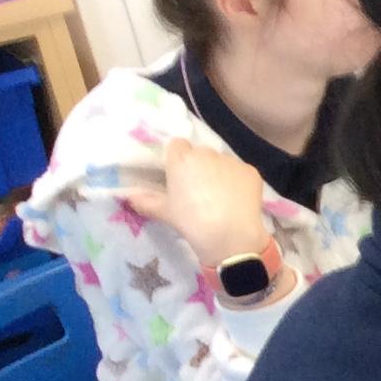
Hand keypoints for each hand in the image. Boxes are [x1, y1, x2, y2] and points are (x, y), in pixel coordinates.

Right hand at [120, 139, 270, 269]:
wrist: (230, 234)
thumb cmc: (191, 221)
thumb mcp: (164, 212)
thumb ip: (145, 201)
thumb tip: (129, 197)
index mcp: (182, 158)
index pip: (177, 145)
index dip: (177, 158)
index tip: (178, 174)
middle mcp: (207, 153)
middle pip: (201, 153)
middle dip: (199, 166)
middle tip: (198, 189)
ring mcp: (231, 161)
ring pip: (222, 162)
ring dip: (219, 172)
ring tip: (220, 197)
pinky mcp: (251, 171)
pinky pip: (241, 172)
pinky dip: (238, 182)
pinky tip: (237, 200)